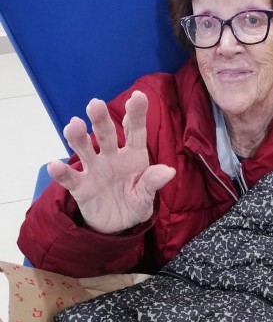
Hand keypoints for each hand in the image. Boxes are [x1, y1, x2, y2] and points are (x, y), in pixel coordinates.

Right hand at [48, 90, 175, 233]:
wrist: (118, 225)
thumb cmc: (134, 203)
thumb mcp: (146, 197)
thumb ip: (153, 182)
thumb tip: (169, 171)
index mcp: (133, 155)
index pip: (135, 131)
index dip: (135, 114)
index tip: (138, 97)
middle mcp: (112, 156)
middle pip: (105, 134)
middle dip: (100, 119)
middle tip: (95, 104)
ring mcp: (94, 169)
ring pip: (84, 149)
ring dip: (78, 137)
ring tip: (74, 125)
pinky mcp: (80, 187)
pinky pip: (70, 178)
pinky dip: (61, 172)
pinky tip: (55, 165)